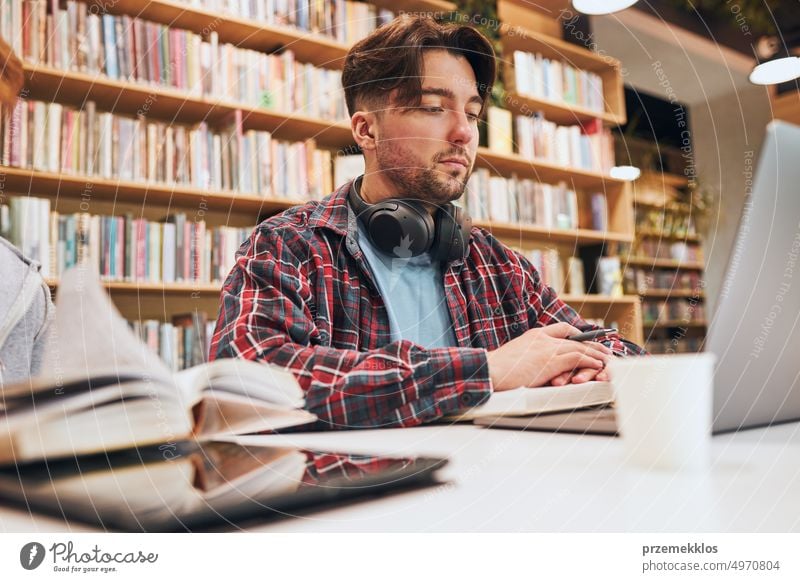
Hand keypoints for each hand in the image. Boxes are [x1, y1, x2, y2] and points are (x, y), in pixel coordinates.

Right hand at [485, 322, 612, 391]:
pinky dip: (590, 360)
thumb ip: (527, 357)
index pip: (560, 328)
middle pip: (574, 337)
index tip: (583, 337)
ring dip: (595, 353)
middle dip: (591, 343)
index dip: (575, 333)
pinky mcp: (550, 361)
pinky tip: (598, 365)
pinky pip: (577, 357)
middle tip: (603, 348)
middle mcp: (543, 338)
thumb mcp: (513, 357)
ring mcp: (547, 348)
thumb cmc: (496, 369)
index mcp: (533, 335)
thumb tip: (530, 365)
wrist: (489, 371)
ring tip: (607, 358)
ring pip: (579, 346)